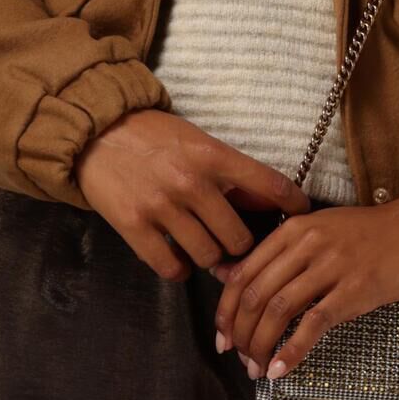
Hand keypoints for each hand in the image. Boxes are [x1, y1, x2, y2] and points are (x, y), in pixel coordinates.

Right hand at [75, 108, 313, 276]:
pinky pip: (172, 268)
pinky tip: (179, 257)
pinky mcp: (134, 226)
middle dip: (240, 244)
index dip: (294, 205)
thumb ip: (232, 173)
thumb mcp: (198, 142)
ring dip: (209, 258)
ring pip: (209, 257)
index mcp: (212, 156)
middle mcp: (190, 182)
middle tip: (233, 241)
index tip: (303, 215)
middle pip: (240, 238)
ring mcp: (161, 206)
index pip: (270, 185)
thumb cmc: (153, 137)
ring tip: (202, 246)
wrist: (95, 131)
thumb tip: (272, 202)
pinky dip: (180, 269)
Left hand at [213, 182, 398, 378]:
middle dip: (240, 333)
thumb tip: (229, 276)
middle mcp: (308, 244)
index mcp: (294, 230)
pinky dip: (292, 351)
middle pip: (256, 295)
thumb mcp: (321, 231)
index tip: (222, 337)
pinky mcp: (356, 289)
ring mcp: (332, 266)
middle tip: (238, 359)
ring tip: (256, 368)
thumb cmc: (374, 234)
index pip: (243, 273)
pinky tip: (281, 370)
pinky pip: (314, 324)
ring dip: (261, 346)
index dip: (226, 310)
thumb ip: (279, 252)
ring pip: (278, 310)